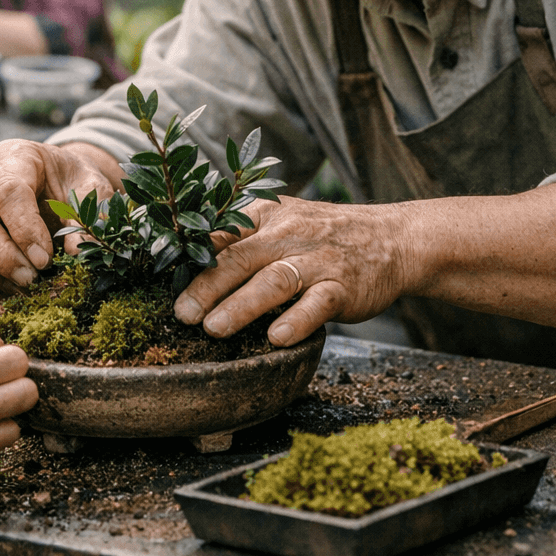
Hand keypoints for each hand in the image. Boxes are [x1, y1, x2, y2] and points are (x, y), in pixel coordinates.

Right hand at [0, 139, 117, 295]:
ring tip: (21, 290)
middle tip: (31, 280)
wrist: (57, 187)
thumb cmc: (72, 185)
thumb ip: (91, 216)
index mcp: (14, 158)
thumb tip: (79, 252)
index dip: (24, 229)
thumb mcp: (92, 189)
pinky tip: (9, 298)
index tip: (46, 259)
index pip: (8, 191)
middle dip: (1, 256)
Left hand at [173, 197, 415, 346]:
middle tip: (182, 314)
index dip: (190, 255)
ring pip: (274, 281)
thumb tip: (183, 255)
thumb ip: (239, 235)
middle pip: (240, 259)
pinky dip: (296, 322)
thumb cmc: (321, 235)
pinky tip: (276, 339)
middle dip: (206, 287)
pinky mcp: (343, 287)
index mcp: (267, 216)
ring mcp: (317, 261)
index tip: (163, 277)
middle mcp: (289, 234)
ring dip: (242, 306)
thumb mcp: (280, 221)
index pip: (221, 232)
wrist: (392, 238)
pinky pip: (317, 304)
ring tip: (214, 330)